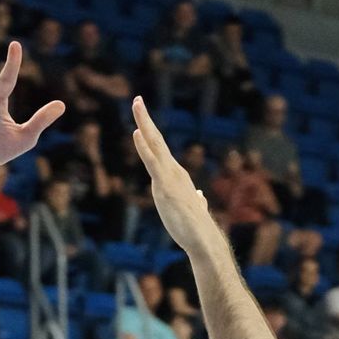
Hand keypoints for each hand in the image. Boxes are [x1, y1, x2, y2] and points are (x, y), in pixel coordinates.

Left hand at [131, 98, 219, 253]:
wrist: (202, 240)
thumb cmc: (195, 227)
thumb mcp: (192, 208)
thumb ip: (195, 200)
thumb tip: (199, 197)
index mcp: (176, 175)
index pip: (160, 149)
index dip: (150, 132)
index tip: (141, 117)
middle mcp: (173, 171)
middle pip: (157, 139)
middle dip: (146, 118)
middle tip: (137, 98)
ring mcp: (169, 177)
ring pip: (154, 144)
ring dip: (145, 122)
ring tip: (137, 104)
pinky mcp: (164, 186)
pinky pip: (152, 162)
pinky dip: (144, 146)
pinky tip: (137, 132)